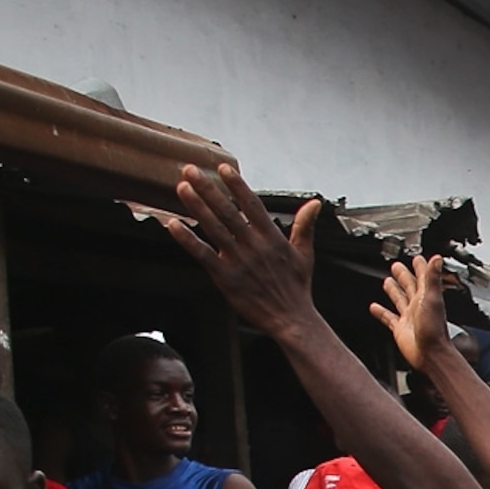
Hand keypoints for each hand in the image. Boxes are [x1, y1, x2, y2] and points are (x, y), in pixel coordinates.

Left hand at [165, 162, 321, 338]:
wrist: (291, 320)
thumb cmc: (296, 288)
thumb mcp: (305, 254)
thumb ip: (305, 226)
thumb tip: (314, 204)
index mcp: (272, 238)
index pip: (252, 205)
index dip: (237, 185)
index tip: (223, 168)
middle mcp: (254, 246)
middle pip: (227, 211)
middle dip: (208, 188)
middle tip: (190, 170)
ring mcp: (238, 261)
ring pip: (213, 228)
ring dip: (196, 207)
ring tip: (181, 188)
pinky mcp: (226, 278)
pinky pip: (203, 255)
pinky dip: (188, 240)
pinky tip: (174, 225)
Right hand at [375, 255, 456, 373]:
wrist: (431, 354)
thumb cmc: (435, 330)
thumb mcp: (432, 298)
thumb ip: (433, 278)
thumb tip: (438, 258)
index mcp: (426, 297)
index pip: (423, 277)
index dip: (420, 267)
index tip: (417, 258)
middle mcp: (418, 306)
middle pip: (409, 286)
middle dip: (403, 275)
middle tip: (396, 265)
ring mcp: (409, 317)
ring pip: (399, 300)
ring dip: (393, 291)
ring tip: (386, 281)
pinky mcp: (400, 329)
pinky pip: (388, 318)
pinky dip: (380, 312)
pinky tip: (373, 307)